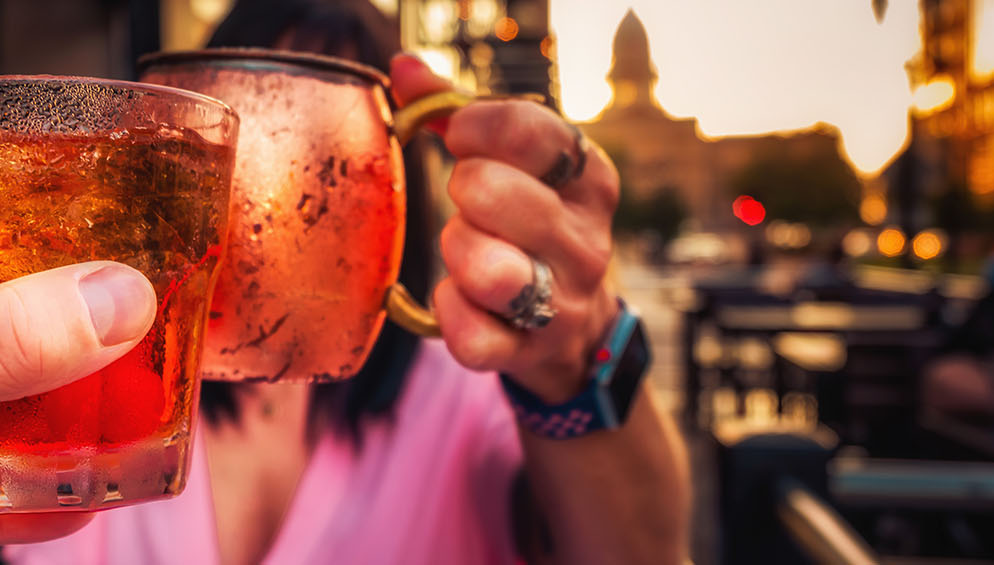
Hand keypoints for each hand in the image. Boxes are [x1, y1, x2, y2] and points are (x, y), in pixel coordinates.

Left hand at [390, 54, 623, 401]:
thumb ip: (458, 111)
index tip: (458, 135)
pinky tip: (454, 298)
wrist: (571, 327)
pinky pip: (472, 336)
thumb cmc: (527, 225)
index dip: (476, 126)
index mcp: (588, 179)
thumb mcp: (513, 165)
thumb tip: (405, 69)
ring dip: (457, 252)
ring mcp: (561, 300)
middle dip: (462, 191)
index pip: (533, 131)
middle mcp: (586, 240)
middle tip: (466, 200)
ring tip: (460, 247)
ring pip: (491, 271)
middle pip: (495, 194)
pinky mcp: (530, 352)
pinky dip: (449, 313)